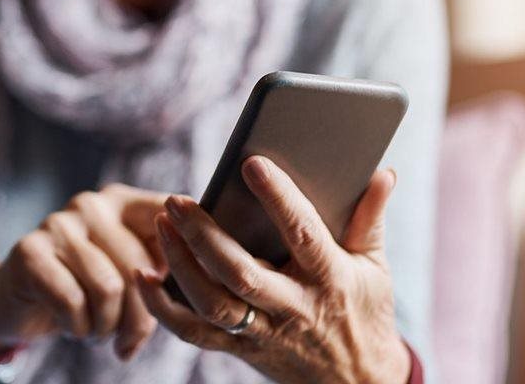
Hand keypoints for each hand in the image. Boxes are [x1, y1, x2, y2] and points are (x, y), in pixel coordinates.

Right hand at [0, 183, 168, 360]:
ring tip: (95, 332)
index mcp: (123, 202)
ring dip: (105, 327)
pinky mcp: (30, 250)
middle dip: (139, 319)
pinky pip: (71, 301)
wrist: (19, 301)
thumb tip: (204, 289)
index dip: (184, 253)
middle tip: (127, 343)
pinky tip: (71, 327)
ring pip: (108, 288)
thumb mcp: (127, 274)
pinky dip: (77, 328)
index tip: (179, 291)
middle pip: (140, 267)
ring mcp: (58, 223)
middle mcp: (92, 204)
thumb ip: (161, 269)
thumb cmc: (86, 290)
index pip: (168, 216)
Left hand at [135, 155, 410, 383]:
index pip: (302, 234)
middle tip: (176, 200)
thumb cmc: (364, 311)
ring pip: (212, 304)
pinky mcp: (239, 349)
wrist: (358, 383)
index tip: (251, 163)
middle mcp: (293, 308)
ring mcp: (263, 333)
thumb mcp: (375, 267)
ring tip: (160, 225)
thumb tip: (381, 172)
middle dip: (204, 236)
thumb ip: (370, 217)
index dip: (278, 198)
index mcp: (330, 279)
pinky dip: (162, 307)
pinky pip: (193, 333)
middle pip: (240, 273)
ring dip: (179, 265)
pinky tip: (142, 275)